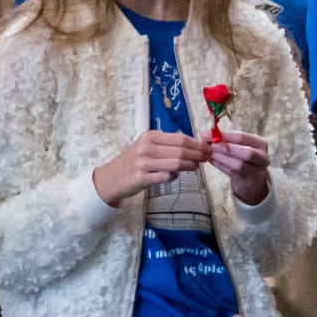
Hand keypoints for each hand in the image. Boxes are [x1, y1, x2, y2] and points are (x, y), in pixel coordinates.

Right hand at [93, 130, 210, 207]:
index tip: (207, 148)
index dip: (197, 144)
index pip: (180, 138)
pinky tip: (176, 176)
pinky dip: (174, 176)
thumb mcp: (145, 147)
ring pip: (176, 163)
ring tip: (196, 168)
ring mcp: (143, 163)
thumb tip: (192, 144)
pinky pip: (165, 177)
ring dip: (190, 166)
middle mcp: (146, 147)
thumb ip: (165, 145)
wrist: (109, 179)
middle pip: (181, 150)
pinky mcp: (141, 178)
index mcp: (149, 137)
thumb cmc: (131, 162)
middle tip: (206, 158)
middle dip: (197, 154)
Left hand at [209, 126, 271, 206]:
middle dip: (225, 148)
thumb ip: (224, 139)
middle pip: (246, 153)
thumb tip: (204, 135)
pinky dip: (219, 165)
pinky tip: (211, 160)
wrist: (250, 176)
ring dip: (221, 158)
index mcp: (261, 143)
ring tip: (209, 153)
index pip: (242, 137)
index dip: (223, 136)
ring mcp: (256, 170)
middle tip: (210, 146)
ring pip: (238, 165)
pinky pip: (231, 172)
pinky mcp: (247, 179)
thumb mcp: (238, 144)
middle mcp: (262, 157)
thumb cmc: (242, 154)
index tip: (206, 135)